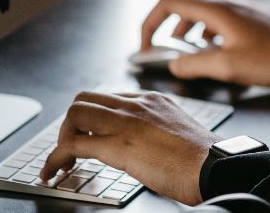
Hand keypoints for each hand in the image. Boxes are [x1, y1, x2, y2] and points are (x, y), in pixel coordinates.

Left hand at [39, 90, 218, 204]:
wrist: (216, 166)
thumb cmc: (205, 158)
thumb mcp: (179, 132)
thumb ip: (157, 131)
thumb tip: (141, 149)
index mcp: (153, 100)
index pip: (108, 97)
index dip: (92, 118)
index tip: (88, 136)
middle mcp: (138, 104)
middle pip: (85, 98)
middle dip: (71, 124)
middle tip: (71, 148)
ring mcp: (127, 121)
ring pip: (74, 114)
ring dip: (61, 139)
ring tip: (61, 162)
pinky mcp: (119, 145)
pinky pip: (73, 144)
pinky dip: (55, 159)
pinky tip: (54, 172)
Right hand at [141, 0, 269, 86]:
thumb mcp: (227, 67)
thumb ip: (194, 64)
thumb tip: (173, 65)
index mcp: (216, 7)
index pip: (169, 2)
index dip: (150, 22)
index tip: (144, 45)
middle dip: (164, 13)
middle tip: (158, 37)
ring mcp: (238, 3)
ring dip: (184, 19)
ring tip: (182, 45)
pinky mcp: (247, 12)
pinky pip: (216, 8)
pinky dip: (203, 23)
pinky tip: (208, 46)